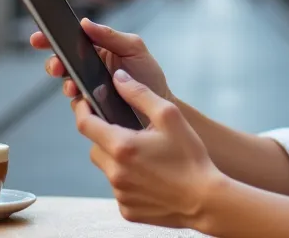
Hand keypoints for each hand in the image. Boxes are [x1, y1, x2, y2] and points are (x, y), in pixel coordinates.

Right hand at [29, 19, 171, 101]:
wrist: (159, 108)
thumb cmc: (149, 76)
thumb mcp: (134, 49)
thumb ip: (110, 36)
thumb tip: (84, 23)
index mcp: (98, 49)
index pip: (71, 41)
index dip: (51, 38)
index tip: (38, 38)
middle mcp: (89, 69)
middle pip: (62, 63)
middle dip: (54, 63)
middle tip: (57, 66)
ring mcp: (89, 89)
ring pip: (67, 84)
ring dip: (66, 83)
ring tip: (72, 85)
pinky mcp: (92, 109)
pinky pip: (78, 105)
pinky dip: (78, 101)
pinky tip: (84, 99)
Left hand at [73, 69, 224, 228]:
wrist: (206, 199)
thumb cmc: (190, 158)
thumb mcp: (169, 116)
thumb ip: (140, 93)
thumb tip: (118, 77)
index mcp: (122, 146)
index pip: (85, 124)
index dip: (82, 110)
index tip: (86, 104)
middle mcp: (115, 172)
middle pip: (94, 147)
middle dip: (105, 137)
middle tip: (130, 134)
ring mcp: (120, 193)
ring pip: (107, 169)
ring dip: (117, 160)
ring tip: (146, 158)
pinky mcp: (126, 210)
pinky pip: (119, 189)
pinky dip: (128, 181)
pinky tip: (150, 178)